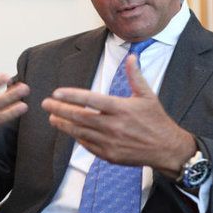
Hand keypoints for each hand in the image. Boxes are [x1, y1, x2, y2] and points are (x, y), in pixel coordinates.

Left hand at [41, 54, 195, 177]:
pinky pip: (88, 146)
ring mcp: (110, 142)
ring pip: (80, 133)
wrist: (166, 149)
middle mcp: (114, 126)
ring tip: (52, 118)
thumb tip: (131, 57)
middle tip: (46, 104)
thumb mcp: (148, 95)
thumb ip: (136, 76)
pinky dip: (77, 138)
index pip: (91, 100)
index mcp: (121, 108)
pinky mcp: (109, 155)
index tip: (56, 93)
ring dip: (64, 125)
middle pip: (80, 117)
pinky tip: (70, 131)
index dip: (72, 96)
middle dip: (60, 110)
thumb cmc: (157, 120)